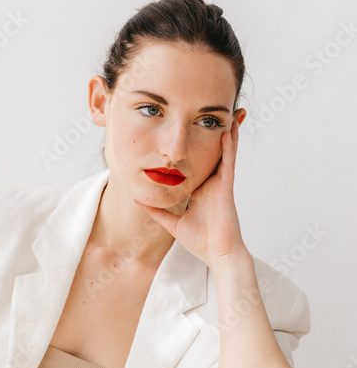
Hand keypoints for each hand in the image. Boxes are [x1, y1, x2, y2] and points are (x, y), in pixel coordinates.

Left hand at [134, 118, 246, 267]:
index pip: (194, 164)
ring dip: (225, 133)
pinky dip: (228, 146)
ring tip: (226, 113)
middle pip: (210, 153)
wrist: (217, 254)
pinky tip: (227, 130)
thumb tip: (138, 201)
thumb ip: (157, 212)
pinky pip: (227, 162)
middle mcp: (211, 183)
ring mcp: (220, 183)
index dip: (190, 149)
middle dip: (210, 134)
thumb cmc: (200, 241)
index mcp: (200, 190)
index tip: (183, 133)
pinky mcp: (226, 187)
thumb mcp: (172, 224)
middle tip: (209, 114)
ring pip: (223, 152)